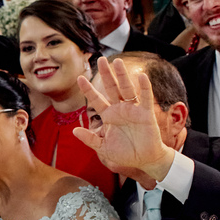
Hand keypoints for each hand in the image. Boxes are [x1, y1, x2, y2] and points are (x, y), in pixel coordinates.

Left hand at [73, 57, 174, 186]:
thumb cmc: (124, 153)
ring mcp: (133, 110)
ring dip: (122, 76)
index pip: (95, 99)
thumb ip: (89, 139)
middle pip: (111, 88)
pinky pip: (146, 98)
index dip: (88, 89)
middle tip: (101, 59)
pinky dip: (145, 87)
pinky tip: (142, 76)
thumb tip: (74, 131)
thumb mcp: (103, 147)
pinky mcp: (146, 114)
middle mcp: (119, 109)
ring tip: (118, 62)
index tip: (79, 77)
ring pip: (127, 89)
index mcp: (108, 115)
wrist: (144, 160)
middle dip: (106, 74)